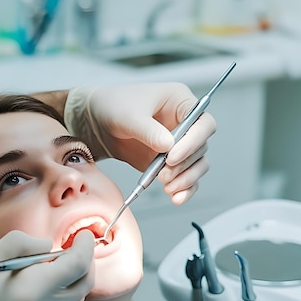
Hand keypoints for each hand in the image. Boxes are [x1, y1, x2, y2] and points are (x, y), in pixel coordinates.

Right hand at [0, 229, 94, 300]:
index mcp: (28, 290)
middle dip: (83, 261)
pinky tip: (41, 293)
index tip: (84, 235)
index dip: (85, 246)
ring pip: (77, 298)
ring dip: (71, 280)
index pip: (77, 265)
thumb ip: (24, 243)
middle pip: (84, 282)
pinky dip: (62, 298)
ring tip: (48, 271)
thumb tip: (50, 245)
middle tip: (73, 248)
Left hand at [64, 82, 216, 204]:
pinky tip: (175, 198)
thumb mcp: (129, 116)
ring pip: (196, 165)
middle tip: (163, 174)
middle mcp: (184, 123)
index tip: (172, 156)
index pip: (204, 124)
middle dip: (184, 164)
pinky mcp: (169, 162)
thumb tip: (169, 146)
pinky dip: (184, 188)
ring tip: (166, 186)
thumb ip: (149, 130)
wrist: (97, 122)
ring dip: (185, 179)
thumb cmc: (114, 106)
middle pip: (200, 148)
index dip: (193, 141)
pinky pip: (185, 177)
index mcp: (181, 102)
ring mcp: (179, 143)